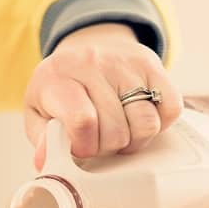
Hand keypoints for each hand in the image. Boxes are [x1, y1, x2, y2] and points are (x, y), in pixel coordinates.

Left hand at [24, 22, 182, 169]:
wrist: (84, 47)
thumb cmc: (61, 89)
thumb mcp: (37, 112)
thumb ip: (41, 138)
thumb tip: (45, 160)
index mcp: (57, 78)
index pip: (83, 121)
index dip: (86, 147)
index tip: (81, 149)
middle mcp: (92, 63)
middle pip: (117, 131)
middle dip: (108, 147)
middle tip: (99, 139)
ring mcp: (125, 62)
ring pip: (146, 123)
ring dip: (135, 140)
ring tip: (120, 132)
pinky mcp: (151, 64)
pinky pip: (171, 109)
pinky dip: (160, 123)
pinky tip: (138, 119)